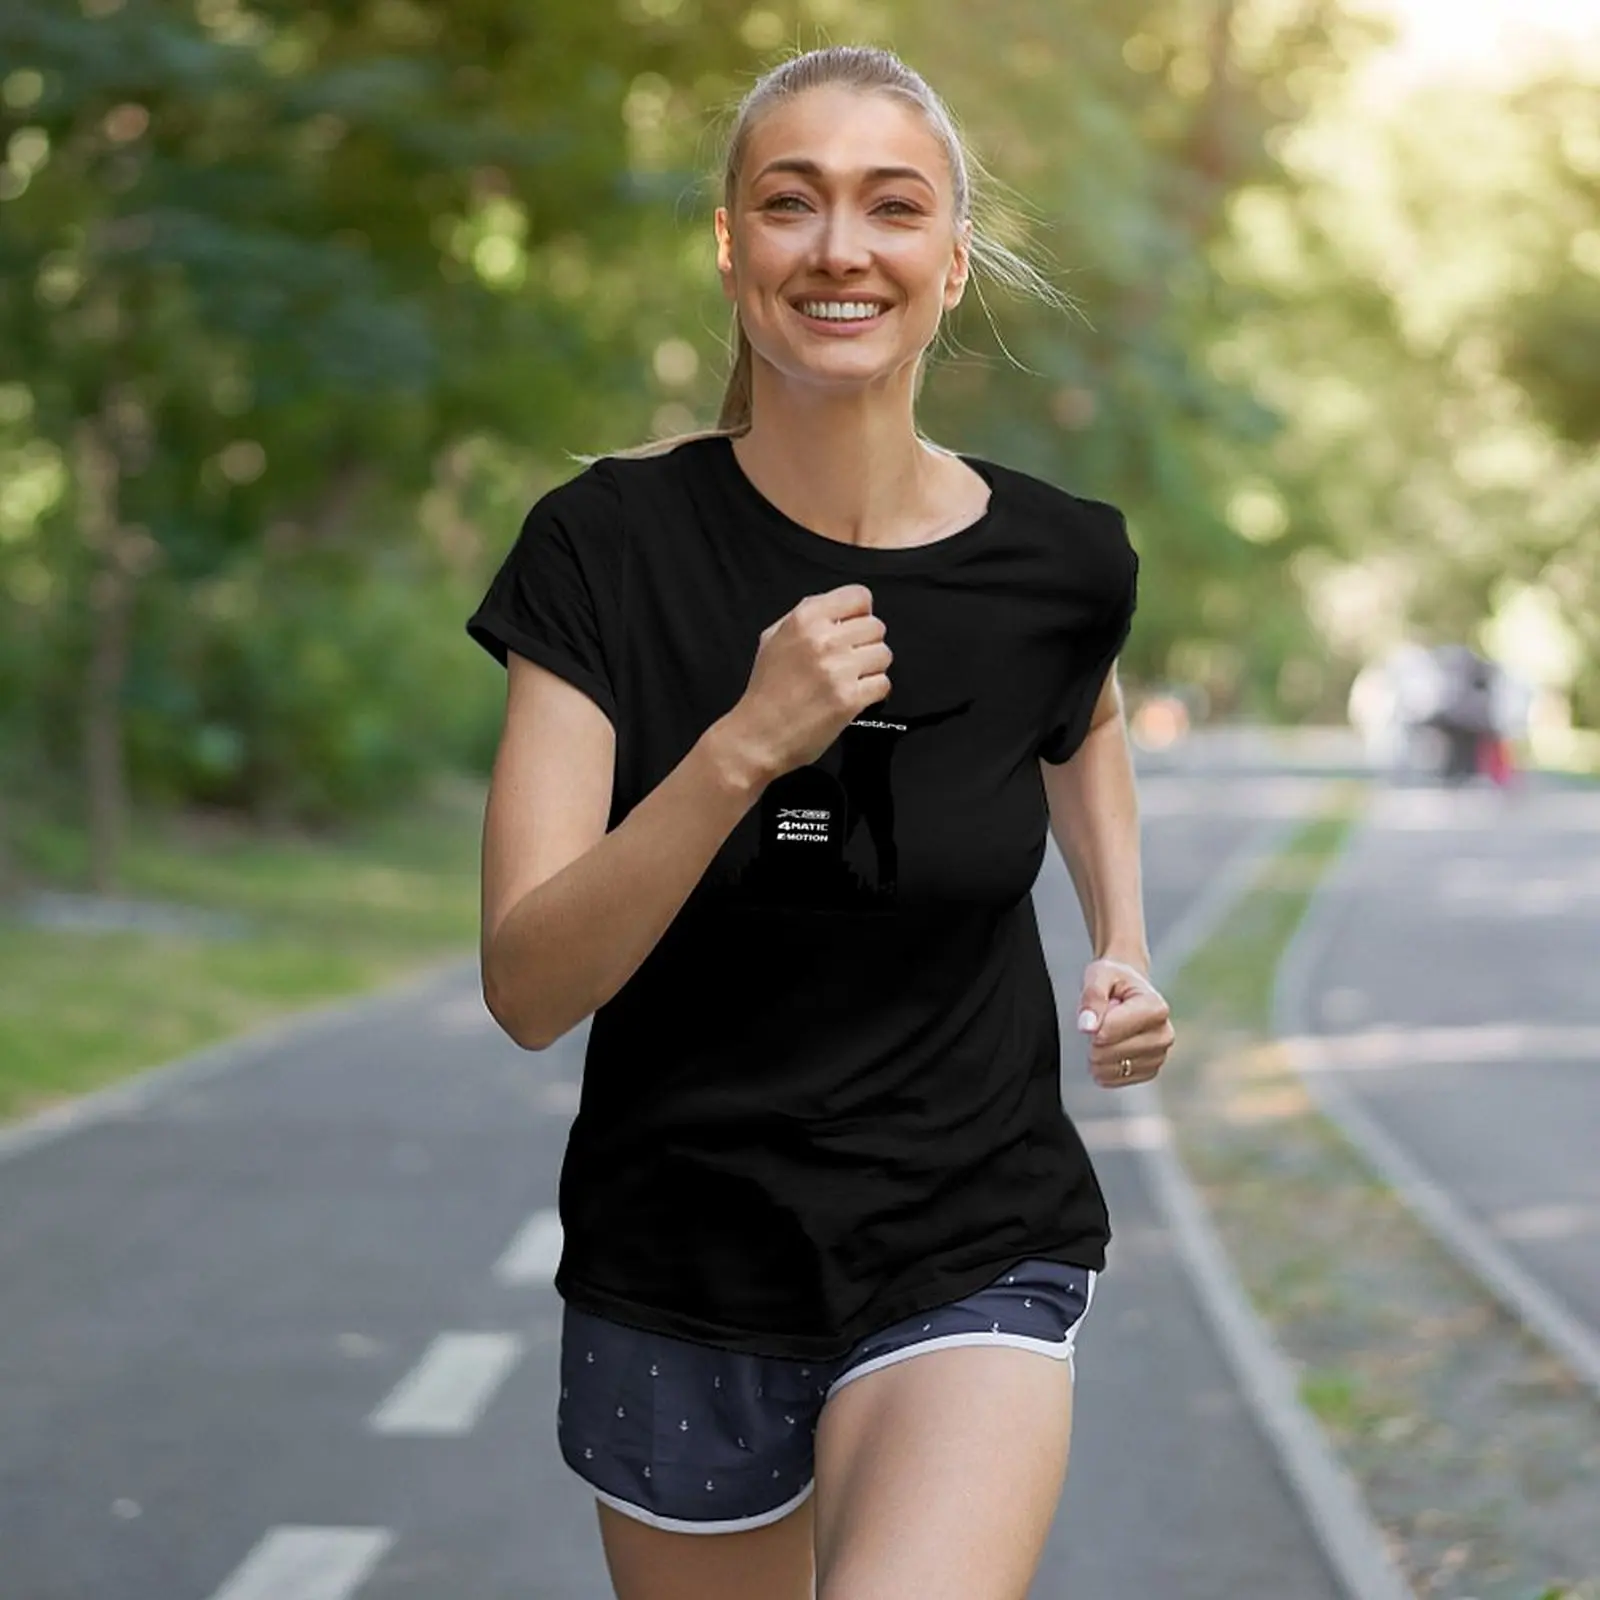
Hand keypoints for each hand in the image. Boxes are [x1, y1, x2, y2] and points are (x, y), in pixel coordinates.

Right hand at [724, 584, 892, 781]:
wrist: (758, 736)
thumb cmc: (766, 690)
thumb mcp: (773, 638)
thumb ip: (806, 617)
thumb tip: (840, 610)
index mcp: (805, 618)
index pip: (859, 597)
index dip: (861, 614)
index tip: (853, 630)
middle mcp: (823, 639)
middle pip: (876, 627)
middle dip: (866, 644)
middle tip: (849, 662)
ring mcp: (838, 669)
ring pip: (884, 655)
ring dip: (872, 669)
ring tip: (851, 680)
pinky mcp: (850, 698)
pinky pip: (883, 684)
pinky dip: (874, 693)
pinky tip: (854, 697)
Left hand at [1076, 959, 1173, 1088]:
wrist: (1129, 989)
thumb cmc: (1115, 980)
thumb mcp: (1099, 975)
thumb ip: (1092, 997)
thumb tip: (1087, 1026)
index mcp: (1155, 1008)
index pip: (1109, 1031)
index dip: (1092, 1023)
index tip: (1095, 1012)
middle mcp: (1163, 1034)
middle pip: (1107, 1052)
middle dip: (1094, 1039)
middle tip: (1102, 1021)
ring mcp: (1159, 1055)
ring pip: (1110, 1068)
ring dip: (1097, 1054)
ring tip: (1108, 1033)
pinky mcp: (1150, 1071)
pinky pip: (1114, 1079)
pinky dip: (1104, 1067)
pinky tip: (1109, 1049)